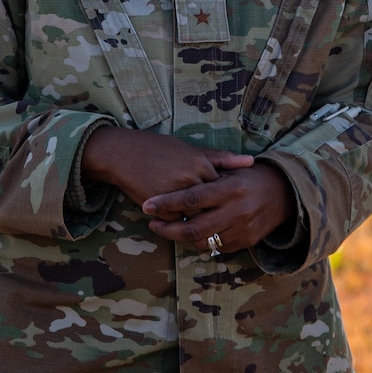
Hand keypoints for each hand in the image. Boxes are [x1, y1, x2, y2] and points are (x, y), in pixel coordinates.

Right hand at [80, 127, 253, 208]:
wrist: (121, 155)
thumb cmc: (154, 148)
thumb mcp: (187, 148)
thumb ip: (218, 157)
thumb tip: (251, 161)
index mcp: (200, 164)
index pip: (225, 187)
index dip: (227, 196)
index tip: (229, 200)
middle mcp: (192, 180)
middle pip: (215, 205)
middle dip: (217, 212)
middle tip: (220, 215)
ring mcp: (177, 196)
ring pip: (199, 218)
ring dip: (200, 221)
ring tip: (201, 220)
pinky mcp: (162, 210)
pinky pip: (178, 223)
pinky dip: (179, 223)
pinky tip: (178, 219)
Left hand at [142, 164, 295, 253]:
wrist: (285, 195)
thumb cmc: (249, 177)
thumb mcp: (230, 169)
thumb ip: (205, 174)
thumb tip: (174, 175)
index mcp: (230, 188)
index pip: (192, 199)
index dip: (167, 204)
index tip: (147, 206)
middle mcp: (236, 211)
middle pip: (194, 227)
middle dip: (168, 229)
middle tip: (152, 223)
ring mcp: (242, 229)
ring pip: (203, 241)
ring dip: (181, 237)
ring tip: (166, 228)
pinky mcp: (246, 242)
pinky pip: (217, 248)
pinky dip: (201, 242)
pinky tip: (189, 233)